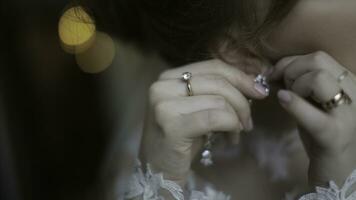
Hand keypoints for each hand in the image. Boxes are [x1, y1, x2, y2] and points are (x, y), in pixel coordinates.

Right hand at [141, 59, 268, 186]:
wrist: (158, 170)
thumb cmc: (181, 140)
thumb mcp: (197, 108)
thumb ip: (215, 91)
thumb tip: (252, 81)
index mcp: (168, 77)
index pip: (213, 66)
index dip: (240, 77)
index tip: (260, 91)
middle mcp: (162, 86)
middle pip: (218, 81)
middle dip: (242, 101)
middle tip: (248, 121)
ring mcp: (164, 104)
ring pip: (220, 100)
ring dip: (237, 119)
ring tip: (237, 133)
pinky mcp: (172, 125)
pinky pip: (216, 118)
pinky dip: (231, 127)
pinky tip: (231, 139)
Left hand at [270, 51, 355, 185]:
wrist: (337, 170)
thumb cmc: (322, 134)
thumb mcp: (313, 102)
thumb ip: (301, 84)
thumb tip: (277, 69)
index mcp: (349, 83)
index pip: (319, 57)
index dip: (291, 61)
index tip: (274, 74)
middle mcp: (354, 93)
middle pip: (318, 60)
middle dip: (290, 70)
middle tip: (279, 86)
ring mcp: (347, 114)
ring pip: (318, 79)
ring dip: (294, 85)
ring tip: (288, 99)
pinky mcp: (334, 135)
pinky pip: (312, 113)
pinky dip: (294, 104)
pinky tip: (282, 100)